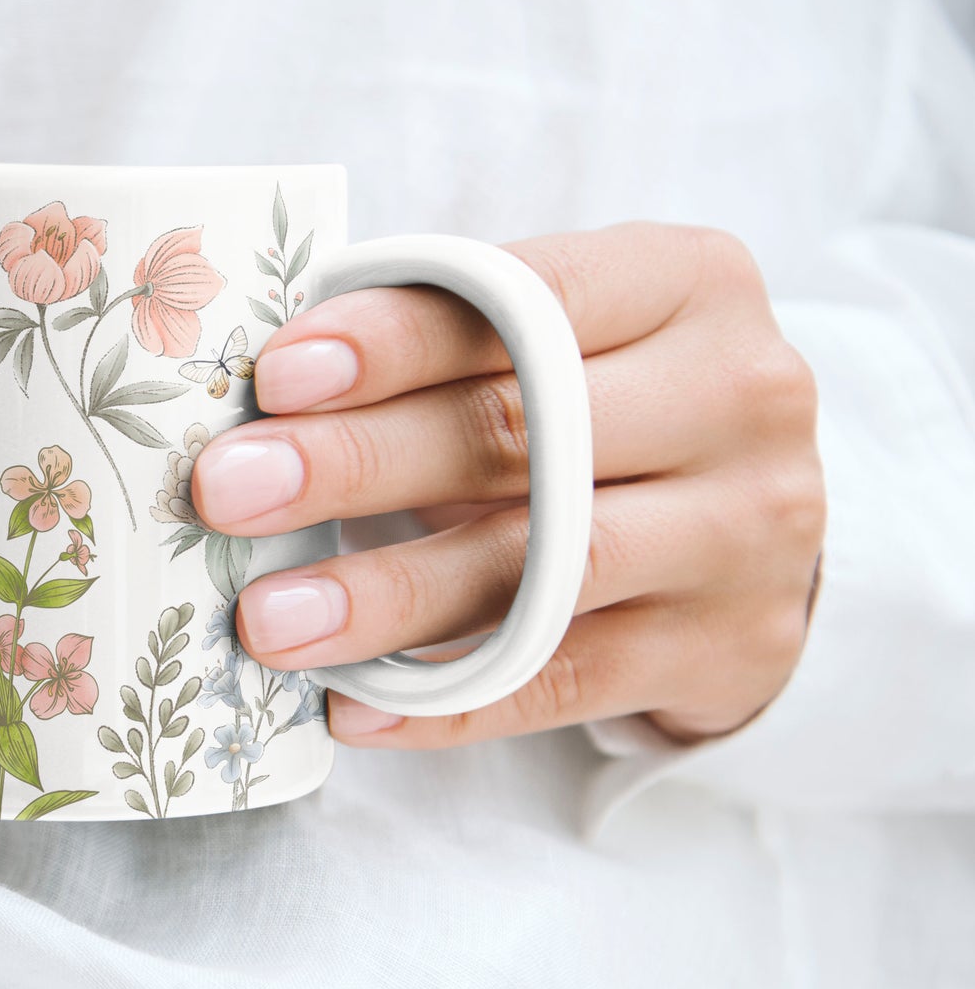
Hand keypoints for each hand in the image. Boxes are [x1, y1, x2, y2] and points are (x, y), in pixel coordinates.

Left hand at [193, 223, 823, 746]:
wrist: (759, 520)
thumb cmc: (605, 402)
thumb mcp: (560, 336)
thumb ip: (446, 340)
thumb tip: (257, 398)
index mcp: (685, 283)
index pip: (529, 299)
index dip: (396, 340)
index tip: (276, 376)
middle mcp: (738, 396)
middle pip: (526, 431)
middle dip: (358, 463)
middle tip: (229, 491)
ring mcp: (747, 530)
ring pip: (547, 569)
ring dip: (390, 596)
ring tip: (269, 620)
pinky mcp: (729, 647)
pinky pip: (566, 683)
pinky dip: (450, 703)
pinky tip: (352, 706)